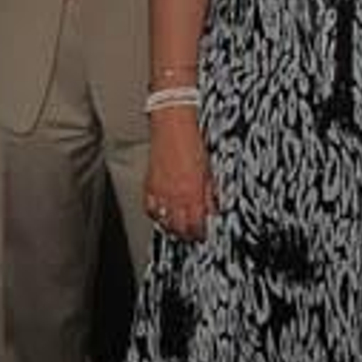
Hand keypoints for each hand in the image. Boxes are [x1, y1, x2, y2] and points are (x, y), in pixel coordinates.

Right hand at [144, 111, 215, 241]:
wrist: (171, 127)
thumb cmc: (191, 143)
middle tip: (190, 235)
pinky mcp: (149, 185)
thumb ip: (209, 193)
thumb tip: (212, 209)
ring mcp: (160, 192)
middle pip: (179, 228)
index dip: (200, 234)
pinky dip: (156, 214)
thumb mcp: (208, 171)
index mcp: (193, 194)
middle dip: (186, 234)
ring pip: (163, 221)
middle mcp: (175, 196)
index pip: (196, 225)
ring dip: (170, 227)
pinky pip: (150, 208)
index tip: (202, 235)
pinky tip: (161, 213)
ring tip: (176, 227)